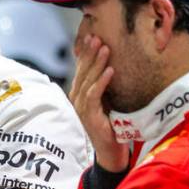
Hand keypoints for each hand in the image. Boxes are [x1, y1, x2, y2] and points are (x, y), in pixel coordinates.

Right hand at [70, 34, 128, 172]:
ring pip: (87, 81)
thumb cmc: (112, 126)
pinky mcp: (89, 117)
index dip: (85, 53)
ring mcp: (81, 108)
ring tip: (105, 49)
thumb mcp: (108, 101)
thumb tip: (112, 66)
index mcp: (80, 94)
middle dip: (90, 54)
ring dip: (96, 64)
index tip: (91, 36)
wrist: (110, 151)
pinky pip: (94, 96)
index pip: (81, 70)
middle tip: (97, 38)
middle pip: (82, 72)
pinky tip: (110, 71)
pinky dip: (101, 82)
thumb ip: (105, 87)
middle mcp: (77, 100)